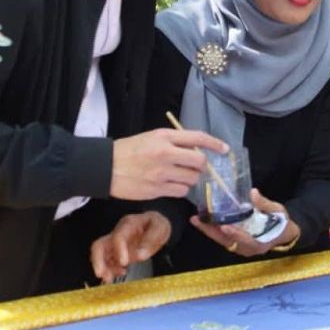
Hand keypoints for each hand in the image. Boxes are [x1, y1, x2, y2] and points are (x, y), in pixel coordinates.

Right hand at [90, 211, 170, 282]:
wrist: (154, 226)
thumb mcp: (160, 228)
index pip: (118, 236)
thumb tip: (139, 256)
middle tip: (101, 274)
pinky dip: (110, 270)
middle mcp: (117, 234)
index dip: (118, 250)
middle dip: (98, 260)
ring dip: (102, 268)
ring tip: (109, 279)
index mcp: (129, 224)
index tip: (124, 263)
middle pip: (99, 245)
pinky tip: (121, 273)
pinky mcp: (115, 253)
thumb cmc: (156, 225)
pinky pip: (107, 262)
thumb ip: (151, 240)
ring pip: (100, 256)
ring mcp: (114, 244)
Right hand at [110, 129, 226, 199]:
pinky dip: (180, 189)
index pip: (198, 138)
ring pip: (191, 179)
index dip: (215, 144)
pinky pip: (180, 192)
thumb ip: (173, 141)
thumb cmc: (128, 150)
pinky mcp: (157, 189)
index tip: (225, 149)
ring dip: (190, 179)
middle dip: (201, 166)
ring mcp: (162, 173)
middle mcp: (166, 154)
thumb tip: (196, 149)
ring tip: (178, 176)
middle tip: (195, 167)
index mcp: (164, 137)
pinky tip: (171, 185)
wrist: (104, 167)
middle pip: (199, 162)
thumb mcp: (151, 137)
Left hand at [192, 189, 300, 258]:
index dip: (235, 234)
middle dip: (211, 231)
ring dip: (208, 230)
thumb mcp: (278, 211)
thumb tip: (252, 192)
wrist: (284, 233)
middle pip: (227, 241)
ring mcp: (240, 248)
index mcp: (260, 243)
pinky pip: (222, 238)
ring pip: (222, 240)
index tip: (225, 226)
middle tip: (198, 220)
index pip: (246, 240)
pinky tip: (204, 221)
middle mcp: (247, 249)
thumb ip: (265, 204)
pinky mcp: (236, 243)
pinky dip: (213, 230)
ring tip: (196, 219)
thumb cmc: (282, 222)